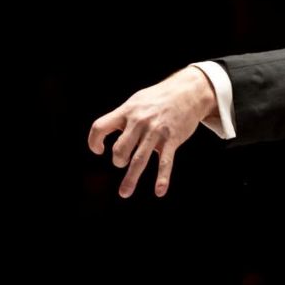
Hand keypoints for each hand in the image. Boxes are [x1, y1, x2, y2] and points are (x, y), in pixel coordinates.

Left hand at [87, 67, 216, 197]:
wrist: (190, 91)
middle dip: (119, 160)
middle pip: (120, 149)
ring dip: (130, 179)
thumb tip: (107, 131)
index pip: (100, 127)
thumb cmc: (160, 97)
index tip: (98, 150)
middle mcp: (140, 121)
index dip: (94, 141)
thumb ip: (123, 116)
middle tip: (123, 162)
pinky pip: (165, 162)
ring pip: (139, 160)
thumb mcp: (138, 100)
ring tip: (124, 193)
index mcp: (128, 111)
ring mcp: (156, 131)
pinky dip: (162, 178)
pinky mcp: (172, 139)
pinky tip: (159, 191)